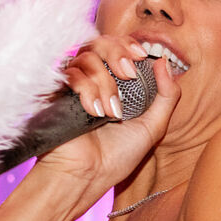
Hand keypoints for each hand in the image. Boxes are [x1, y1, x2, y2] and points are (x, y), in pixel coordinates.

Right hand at [32, 37, 179, 196]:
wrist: (86, 177)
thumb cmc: (117, 157)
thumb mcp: (153, 127)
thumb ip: (166, 95)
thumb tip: (165, 61)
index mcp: (115, 84)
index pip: (118, 47)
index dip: (129, 45)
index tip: (143, 56)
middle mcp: (92, 80)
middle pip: (99, 43)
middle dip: (117, 52)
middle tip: (128, 73)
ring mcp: (72, 85)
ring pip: (86, 57)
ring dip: (104, 82)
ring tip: (111, 112)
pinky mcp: (54, 93)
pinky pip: (69, 73)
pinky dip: (87, 89)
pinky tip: (95, 112)